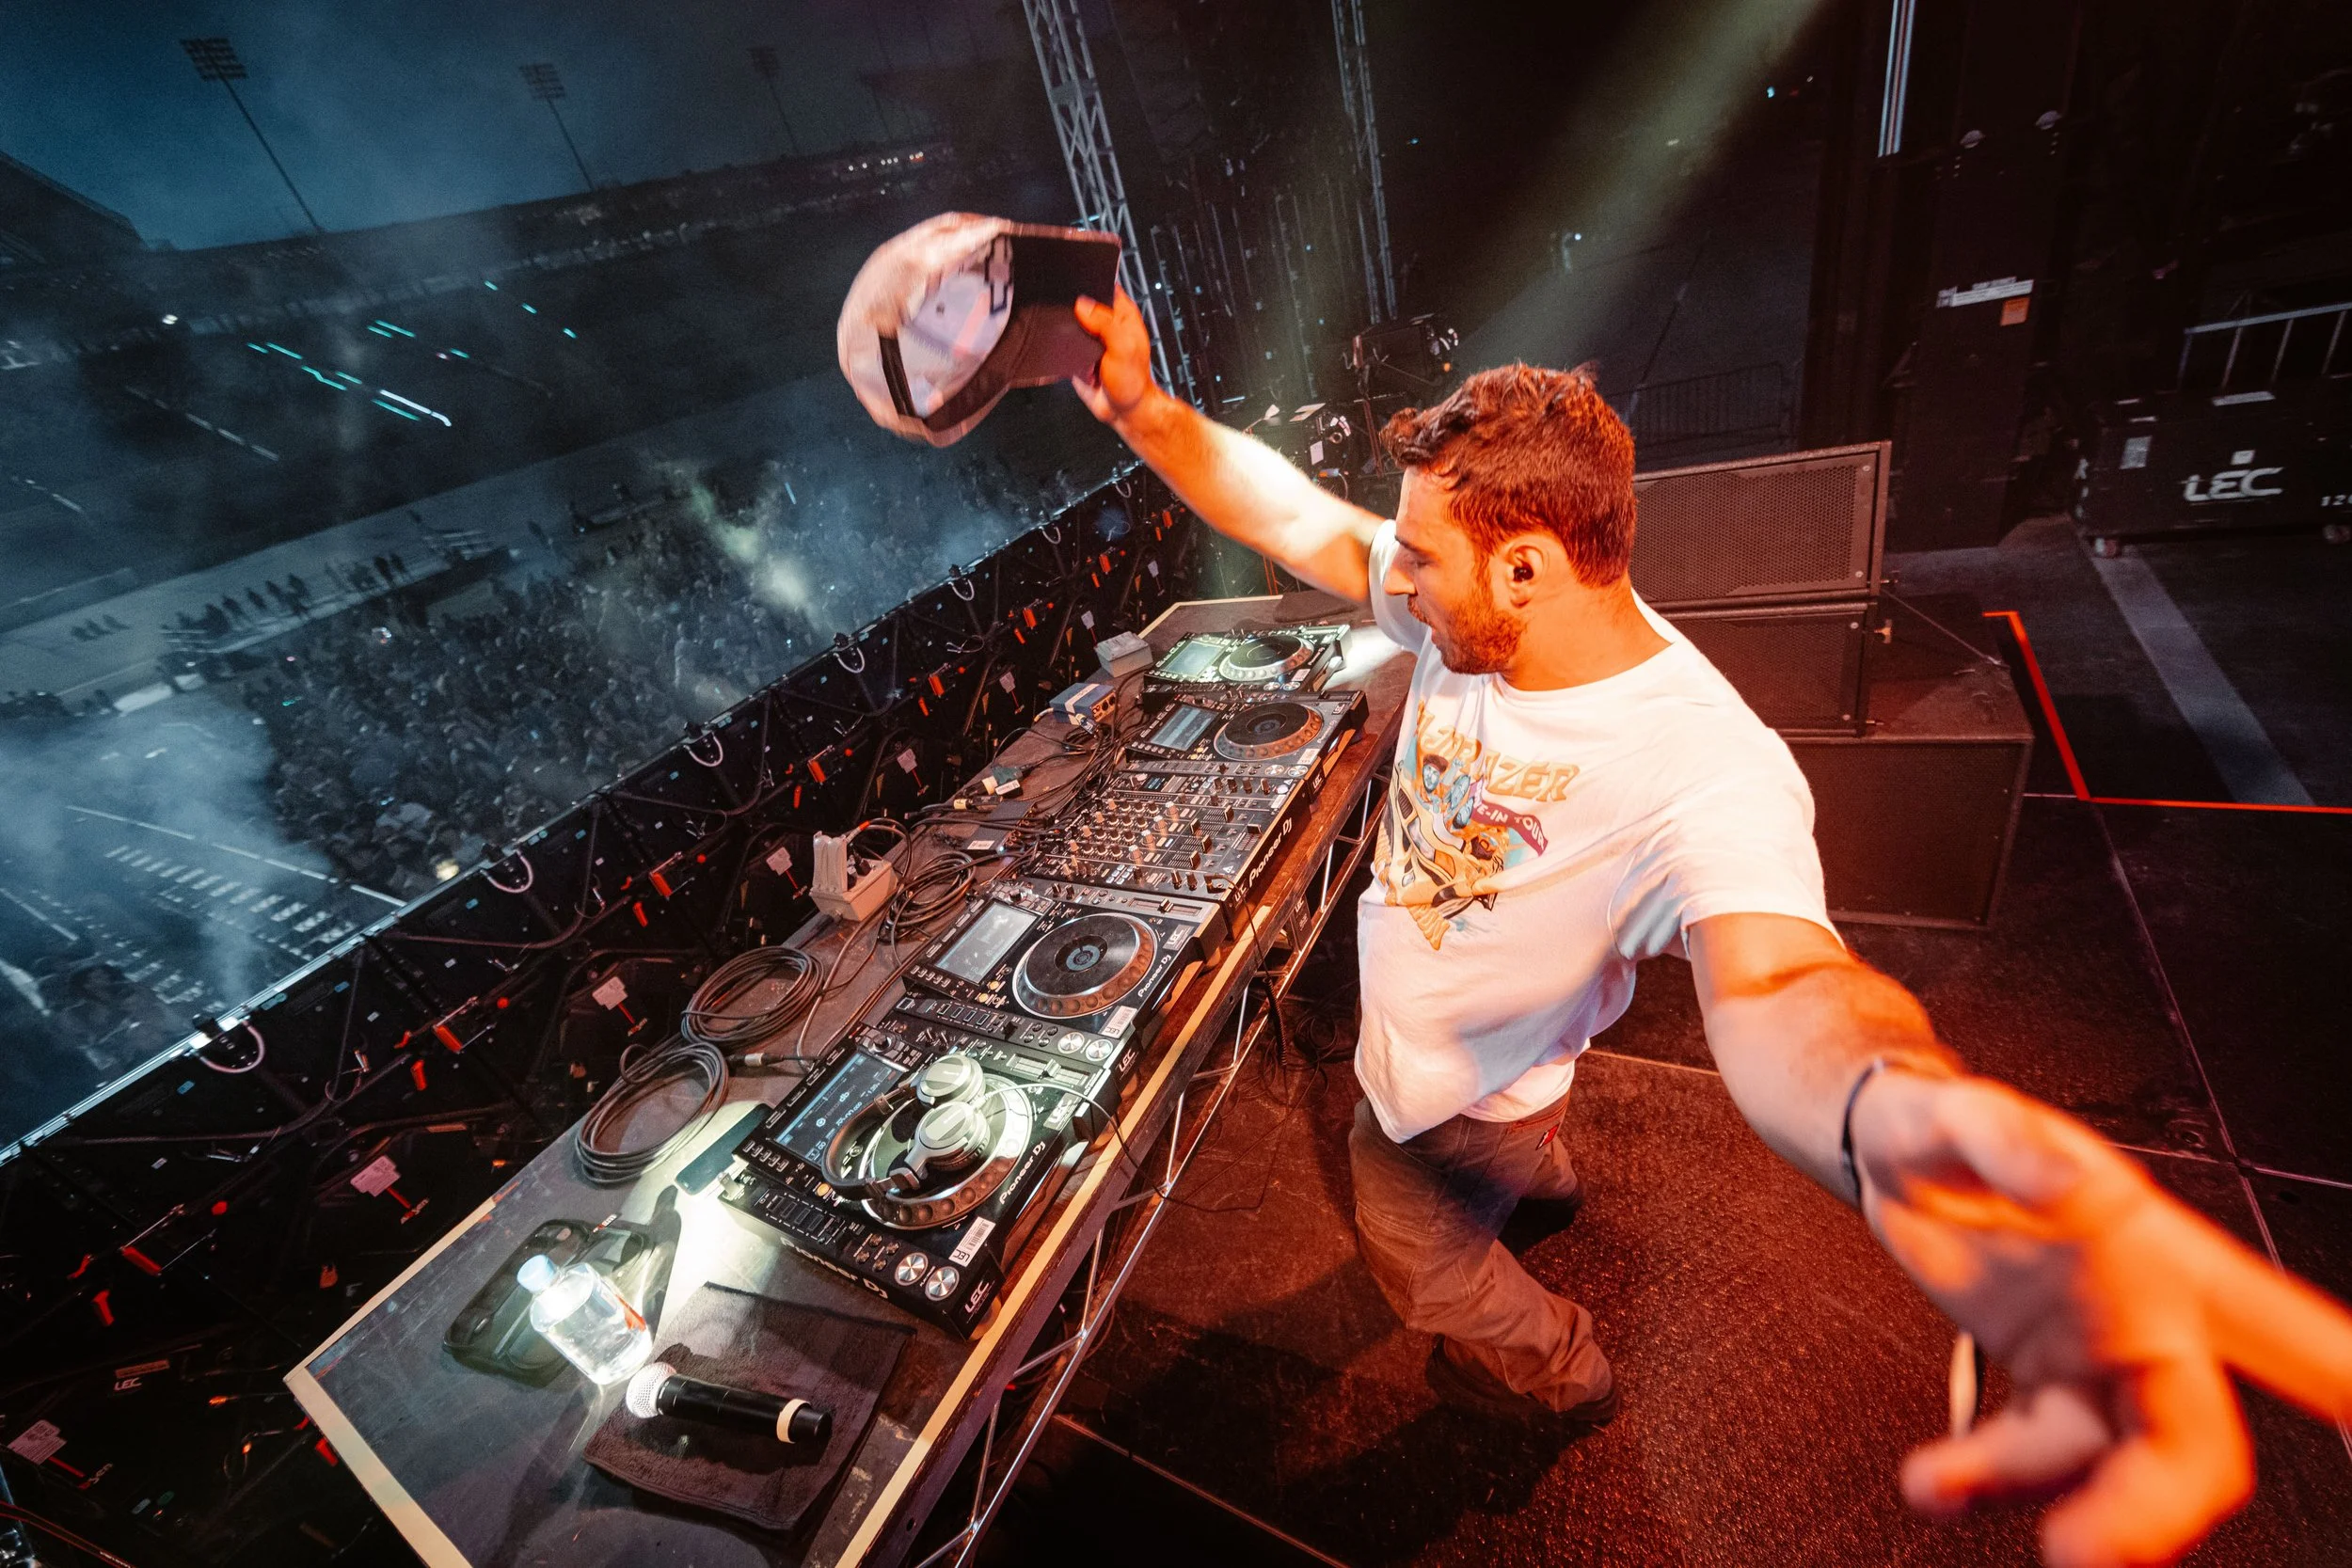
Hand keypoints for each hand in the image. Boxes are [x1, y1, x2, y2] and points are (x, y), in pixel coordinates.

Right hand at [1070, 289, 1158, 426]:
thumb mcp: (1123, 347)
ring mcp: (1090, 339)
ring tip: (1065, 335)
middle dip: (1071, 307)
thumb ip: (1105, 323)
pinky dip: (1060, 348)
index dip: (1089, 282)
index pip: (1103, 285)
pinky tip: (1063, 351)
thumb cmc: (1132, 382)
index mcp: (1122, 314)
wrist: (1123, 411)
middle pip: (1082, 303)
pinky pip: (1063, 345)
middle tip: (1064, 312)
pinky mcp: (1077, 354)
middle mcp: (1105, 323)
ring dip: (1064, 330)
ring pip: (1069, 324)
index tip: (1074, 282)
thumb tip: (1083, 305)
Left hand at [1851, 1072, 2351, 1566]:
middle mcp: (2145, 1320)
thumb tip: (2062, 1182)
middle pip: (2193, 1438)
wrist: (1884, 1154)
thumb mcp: (1963, 1116)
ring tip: (1943, 1487)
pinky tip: (1934, 1484)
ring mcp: (2089, 1361)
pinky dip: (1978, 1480)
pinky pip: (2026, 1456)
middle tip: (2087, 1548)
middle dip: (2154, 1505)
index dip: (2349, 1387)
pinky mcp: (2032, 1384)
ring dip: (2049, 1496)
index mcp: (2164, 1255)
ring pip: (2110, 1463)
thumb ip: (2005, 1139)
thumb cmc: (1948, 1128)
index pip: (2287, 1331)